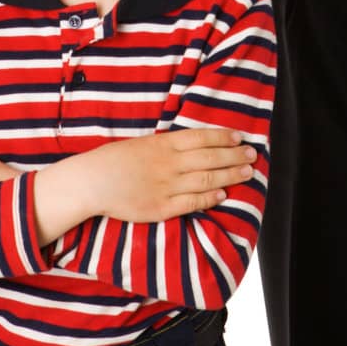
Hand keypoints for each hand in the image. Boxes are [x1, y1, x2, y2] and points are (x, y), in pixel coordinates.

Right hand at [82, 128, 258, 222]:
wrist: (93, 181)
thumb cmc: (117, 160)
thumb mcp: (145, 144)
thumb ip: (169, 145)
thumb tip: (195, 143)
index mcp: (164, 144)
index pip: (202, 138)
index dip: (224, 137)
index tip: (241, 137)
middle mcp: (169, 163)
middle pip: (210, 158)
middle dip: (235, 156)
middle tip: (253, 155)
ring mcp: (166, 186)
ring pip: (206, 179)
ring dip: (230, 176)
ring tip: (247, 173)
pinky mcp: (161, 208)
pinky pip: (191, 202)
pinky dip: (209, 198)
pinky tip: (223, 195)